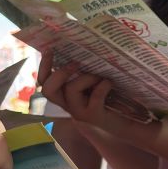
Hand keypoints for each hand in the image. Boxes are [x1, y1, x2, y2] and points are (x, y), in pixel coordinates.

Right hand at [40, 55, 156, 142]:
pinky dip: (103, 86)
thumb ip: (81, 72)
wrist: (123, 123)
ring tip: (99, 76)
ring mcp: (79, 113)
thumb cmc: (107, 99)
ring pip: (71, 90)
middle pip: (48, 90)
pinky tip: (110, 83)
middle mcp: (68, 105)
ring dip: (86, 78)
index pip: (44, 82)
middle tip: (75, 63)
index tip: (50, 49)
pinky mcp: (94, 116)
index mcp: (64, 95)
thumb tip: (81, 46)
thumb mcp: (90, 84)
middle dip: (60, 73)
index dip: (43, 66)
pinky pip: (94, 97)